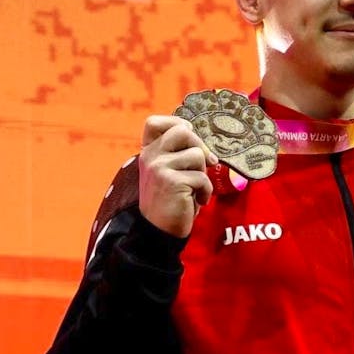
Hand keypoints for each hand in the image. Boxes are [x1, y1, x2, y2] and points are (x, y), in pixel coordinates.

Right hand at [138, 115, 218, 237]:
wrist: (159, 231)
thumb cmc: (170, 200)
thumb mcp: (169, 172)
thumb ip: (179, 154)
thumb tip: (205, 146)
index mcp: (148, 152)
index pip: (154, 122)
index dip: (176, 123)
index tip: (189, 136)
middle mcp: (150, 156)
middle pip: (183, 130)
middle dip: (200, 146)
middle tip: (205, 164)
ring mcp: (159, 168)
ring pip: (197, 155)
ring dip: (203, 173)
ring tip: (195, 188)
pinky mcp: (171, 181)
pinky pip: (202, 177)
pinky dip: (206, 191)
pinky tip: (197, 200)